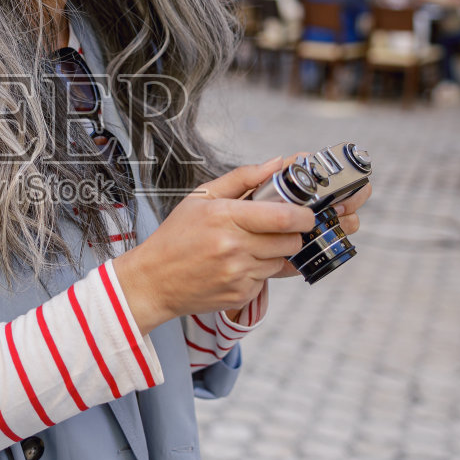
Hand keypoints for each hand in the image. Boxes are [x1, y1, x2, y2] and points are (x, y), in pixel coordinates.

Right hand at [113, 157, 367, 331]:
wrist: (153, 281)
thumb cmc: (176, 237)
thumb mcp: (201, 197)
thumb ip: (242, 178)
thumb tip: (278, 163)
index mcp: (225, 217)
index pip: (282, 217)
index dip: (303, 214)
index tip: (306, 212)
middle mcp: (233, 248)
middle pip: (290, 240)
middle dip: (292, 233)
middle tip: (279, 228)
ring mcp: (238, 275)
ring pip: (281, 260)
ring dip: (274, 253)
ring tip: (249, 247)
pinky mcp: (240, 295)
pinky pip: (267, 280)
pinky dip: (259, 272)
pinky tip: (237, 266)